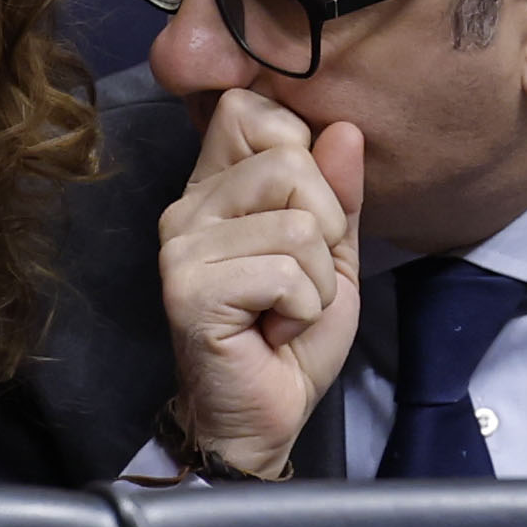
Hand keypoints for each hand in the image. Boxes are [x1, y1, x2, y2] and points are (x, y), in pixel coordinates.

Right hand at [157, 88, 363, 477]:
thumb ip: (338, 192)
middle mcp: (189, 206)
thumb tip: (344, 129)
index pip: (250, 109)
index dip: (299, 151)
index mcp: (217, 186)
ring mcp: (182, 247)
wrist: (263, 417)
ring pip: (297, 224)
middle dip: (325, 227)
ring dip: (315, 282)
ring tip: (285, 310)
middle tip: (299, 278)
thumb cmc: (291, 335)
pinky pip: (284, 272)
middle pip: (288, 160)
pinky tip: (273, 331)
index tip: (301, 214)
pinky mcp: (189, 289)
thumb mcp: (332, 254)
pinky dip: (301, 311)